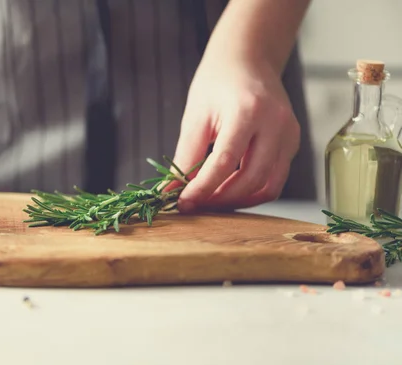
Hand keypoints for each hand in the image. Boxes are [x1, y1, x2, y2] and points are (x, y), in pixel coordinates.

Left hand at [171, 59, 299, 211]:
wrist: (247, 60)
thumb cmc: (217, 84)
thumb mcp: (195, 116)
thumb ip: (185, 156)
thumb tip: (170, 190)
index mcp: (247, 111)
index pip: (224, 162)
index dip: (203, 188)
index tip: (183, 202)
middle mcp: (275, 123)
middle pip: (250, 179)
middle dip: (220, 199)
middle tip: (196, 204)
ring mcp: (289, 133)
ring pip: (268, 186)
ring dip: (238, 201)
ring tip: (212, 201)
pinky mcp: (293, 142)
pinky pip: (275, 179)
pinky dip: (253, 192)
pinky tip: (231, 191)